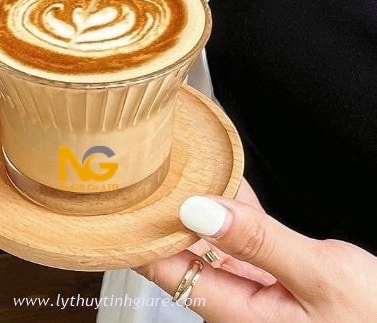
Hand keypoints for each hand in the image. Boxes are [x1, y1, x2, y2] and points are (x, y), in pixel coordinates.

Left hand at [138, 193, 376, 321]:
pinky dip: (235, 207)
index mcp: (238, 315)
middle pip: (184, 253)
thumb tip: (199, 208)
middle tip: (150, 174)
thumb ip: (257, 241)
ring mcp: (253, 286)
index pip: (168, 271)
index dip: (142, 235)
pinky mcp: (271, 273)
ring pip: (213, 240)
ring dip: (200, 206)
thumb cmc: (372, 317)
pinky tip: (226, 181)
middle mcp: (238, 302)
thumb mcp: (319, 277)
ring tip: (182, 169)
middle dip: (166, 215)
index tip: (126, 200)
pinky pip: (243, 236)